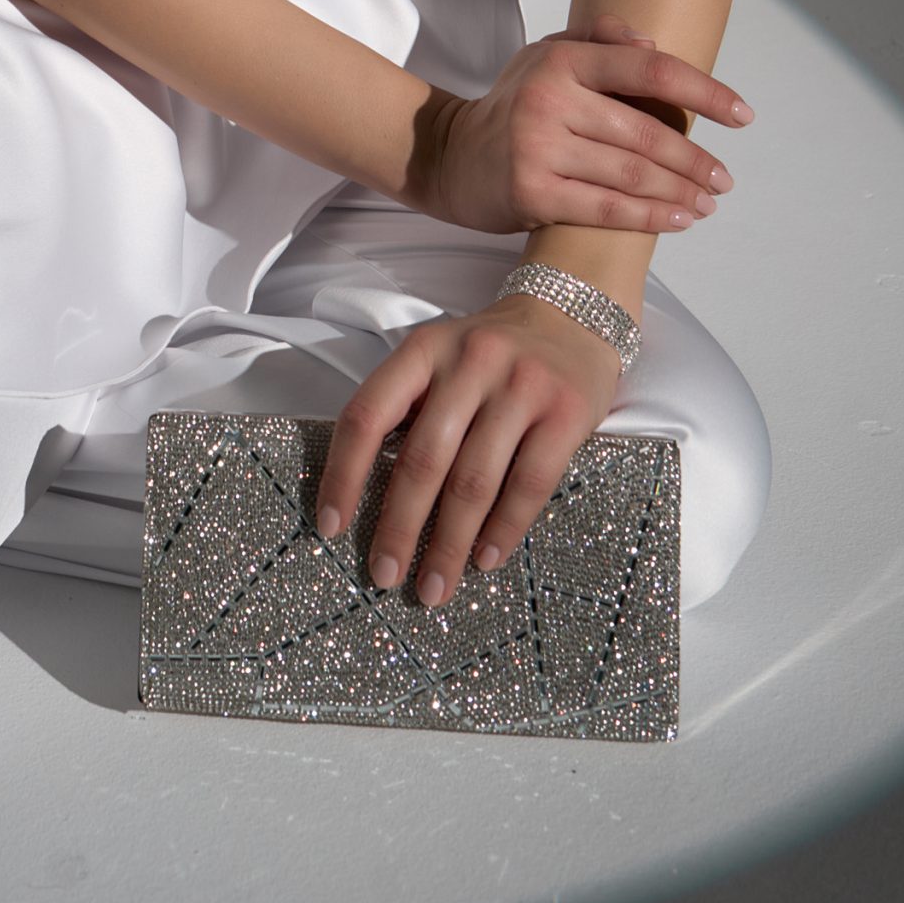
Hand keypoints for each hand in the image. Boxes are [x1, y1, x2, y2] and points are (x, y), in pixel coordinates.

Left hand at [312, 292, 623, 608]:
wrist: (572, 316)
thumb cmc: (491, 352)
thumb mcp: (439, 357)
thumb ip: (408, 407)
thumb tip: (366, 492)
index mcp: (424, 349)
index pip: (368, 414)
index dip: (343, 473)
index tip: (331, 525)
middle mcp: (469, 363)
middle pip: (423, 459)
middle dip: (400, 527)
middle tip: (384, 575)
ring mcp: (521, 386)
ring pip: (474, 480)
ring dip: (450, 544)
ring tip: (434, 586)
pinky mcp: (567, 412)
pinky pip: (529, 483)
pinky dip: (503, 529)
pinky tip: (485, 559)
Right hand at [412, 12, 750, 236]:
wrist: (450, 156)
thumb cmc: (513, 106)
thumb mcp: (544, 57)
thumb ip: (597, 41)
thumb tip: (651, 44)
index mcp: (561, 61)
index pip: (648, 71)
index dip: (703, 92)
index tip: (742, 115)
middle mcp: (549, 99)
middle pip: (645, 133)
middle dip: (695, 159)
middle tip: (724, 177)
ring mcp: (539, 148)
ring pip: (631, 174)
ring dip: (680, 191)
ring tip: (709, 201)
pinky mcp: (532, 193)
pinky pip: (606, 208)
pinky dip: (650, 217)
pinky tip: (680, 221)